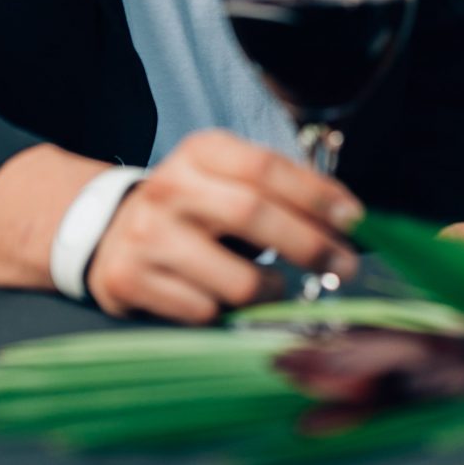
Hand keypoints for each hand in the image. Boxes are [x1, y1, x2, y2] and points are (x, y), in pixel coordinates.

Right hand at [86, 131, 363, 323]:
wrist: (108, 232)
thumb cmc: (194, 207)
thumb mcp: (227, 179)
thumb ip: (279, 190)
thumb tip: (345, 219)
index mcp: (201, 152)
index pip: (266, 167)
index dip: (316, 194)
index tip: (354, 219)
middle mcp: (170, 188)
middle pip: (253, 214)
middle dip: (310, 245)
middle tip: (345, 266)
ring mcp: (147, 236)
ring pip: (234, 278)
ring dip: (271, 289)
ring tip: (276, 287)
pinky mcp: (131, 281)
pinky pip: (204, 312)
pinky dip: (227, 312)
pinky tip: (224, 298)